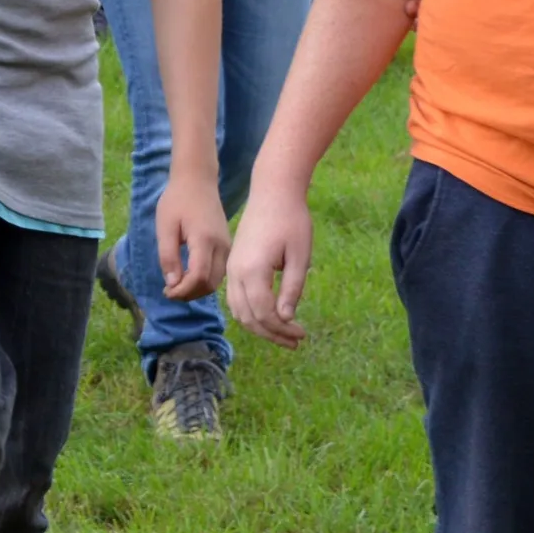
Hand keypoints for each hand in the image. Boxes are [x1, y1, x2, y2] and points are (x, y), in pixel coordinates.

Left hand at [156, 171, 228, 302]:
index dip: (183, 290)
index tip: (166, 292)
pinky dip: (204, 281)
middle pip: (210, 284)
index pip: (199, 277)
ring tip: (177, 287)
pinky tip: (188, 278)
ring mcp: (227, 247)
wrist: (198, 181)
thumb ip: (168, 256)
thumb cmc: (177, 200)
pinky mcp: (227, 246)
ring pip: (217, 281)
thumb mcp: (165, 227)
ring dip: (197, 290)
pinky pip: (219, 272)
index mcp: (205, 240)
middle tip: (169, 292)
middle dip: (189, 294)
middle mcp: (222, 246)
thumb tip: (172, 284)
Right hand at [225, 193, 316, 346]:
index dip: (282, 329)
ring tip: (284, 333)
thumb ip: (292, 289)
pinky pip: (236, 298)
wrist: (272, 192)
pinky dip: (250, 312)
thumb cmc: (292, 221)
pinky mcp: (233, 264)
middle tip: (296, 341)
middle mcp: (236, 273)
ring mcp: (231, 268)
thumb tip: (286, 318)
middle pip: (248, 317)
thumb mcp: (300, 256)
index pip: (263, 313)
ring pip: (238, 310)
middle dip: (271, 334)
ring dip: (260, 326)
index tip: (302, 335)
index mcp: (253, 271)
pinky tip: (270, 315)